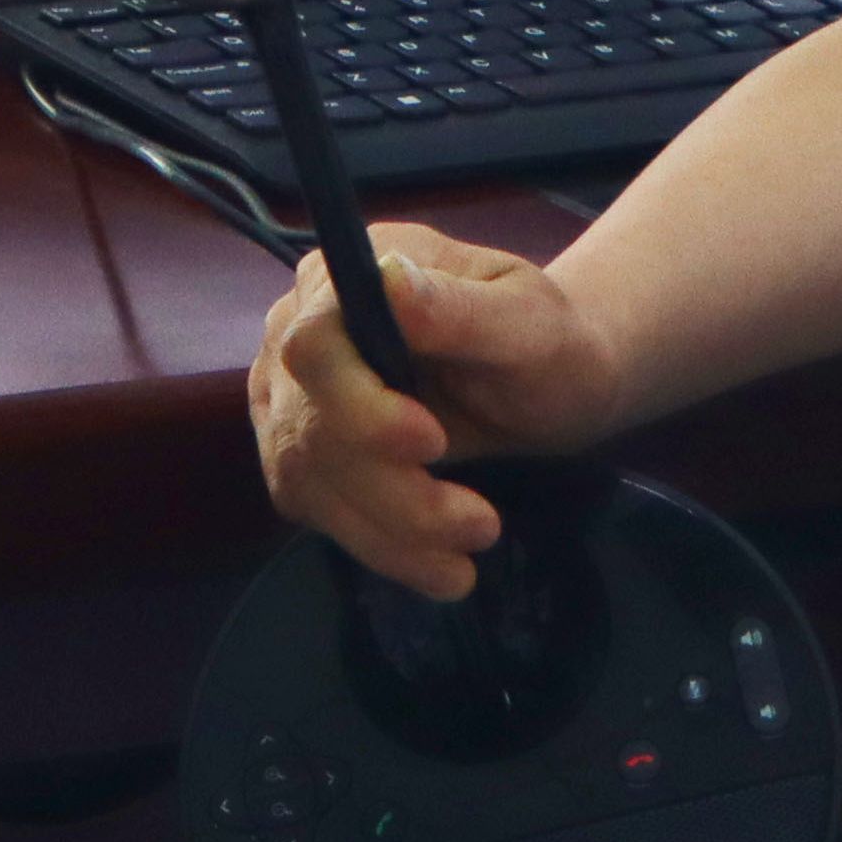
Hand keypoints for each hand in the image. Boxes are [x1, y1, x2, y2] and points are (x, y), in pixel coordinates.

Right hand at [248, 229, 628, 602]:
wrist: (549, 387)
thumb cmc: (546, 341)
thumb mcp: (526, 320)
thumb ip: (458, 307)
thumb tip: (391, 280)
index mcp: (346, 276)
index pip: (311, 344)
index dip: (358, 405)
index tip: (430, 443)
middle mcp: (300, 329)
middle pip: (307, 424)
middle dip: (391, 488)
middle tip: (480, 525)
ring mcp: (292, 394)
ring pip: (309, 479)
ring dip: (391, 533)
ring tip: (468, 559)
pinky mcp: (301, 453)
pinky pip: (318, 510)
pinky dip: (381, 547)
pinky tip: (438, 565)